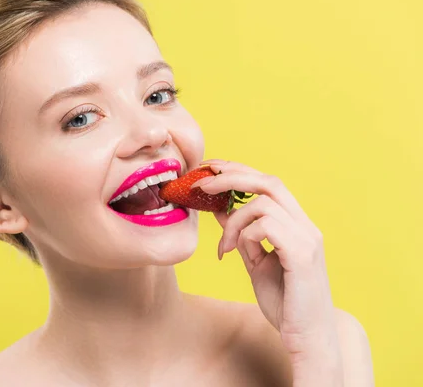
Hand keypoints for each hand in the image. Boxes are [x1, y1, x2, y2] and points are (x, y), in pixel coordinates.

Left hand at [193, 159, 340, 359]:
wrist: (308, 339)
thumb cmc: (285, 303)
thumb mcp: (255, 262)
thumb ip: (241, 235)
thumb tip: (219, 210)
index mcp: (297, 225)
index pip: (268, 183)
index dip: (239, 170)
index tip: (210, 169)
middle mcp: (306, 226)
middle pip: (268, 181)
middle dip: (231, 176)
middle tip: (201, 184)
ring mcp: (307, 238)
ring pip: (263, 203)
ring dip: (233, 221)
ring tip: (225, 247)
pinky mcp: (302, 254)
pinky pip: (266, 226)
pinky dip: (244, 235)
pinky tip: (236, 254)